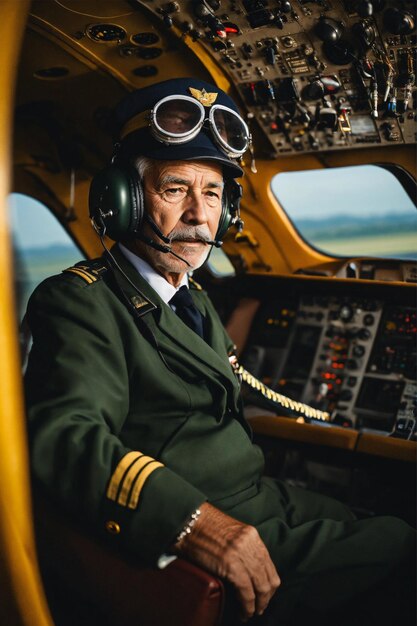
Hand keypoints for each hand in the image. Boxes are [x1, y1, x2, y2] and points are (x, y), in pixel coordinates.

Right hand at [173, 502, 280, 621]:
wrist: (187, 522)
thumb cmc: (203, 528)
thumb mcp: (229, 533)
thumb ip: (242, 547)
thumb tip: (248, 568)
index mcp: (251, 535)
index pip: (269, 564)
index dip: (269, 584)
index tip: (265, 595)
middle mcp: (250, 543)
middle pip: (268, 577)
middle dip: (266, 597)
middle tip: (260, 608)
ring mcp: (241, 554)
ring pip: (261, 587)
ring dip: (258, 605)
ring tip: (252, 612)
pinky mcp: (231, 565)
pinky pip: (246, 592)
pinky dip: (247, 607)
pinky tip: (244, 613)